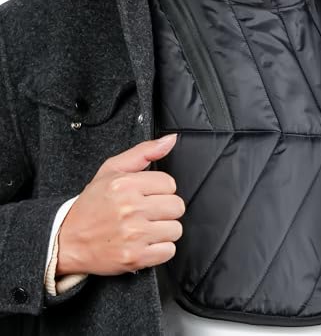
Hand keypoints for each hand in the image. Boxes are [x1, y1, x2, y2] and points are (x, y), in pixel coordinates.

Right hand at [56, 134, 184, 275]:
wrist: (67, 241)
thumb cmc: (92, 204)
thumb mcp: (112, 170)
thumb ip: (144, 152)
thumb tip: (171, 140)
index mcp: (125, 184)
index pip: (170, 183)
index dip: (161, 190)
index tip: (148, 195)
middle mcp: (130, 208)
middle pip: (177, 206)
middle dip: (165, 209)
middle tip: (148, 212)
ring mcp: (133, 234)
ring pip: (175, 229)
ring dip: (164, 230)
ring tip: (145, 228)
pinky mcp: (134, 257)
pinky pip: (168, 251)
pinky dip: (160, 249)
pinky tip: (145, 243)